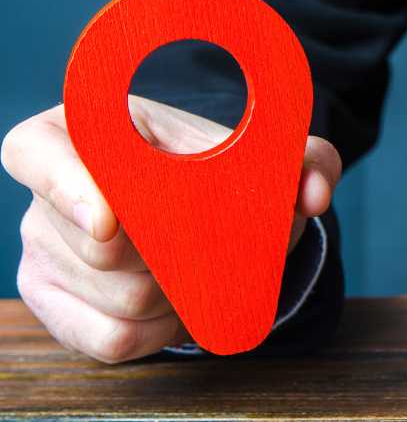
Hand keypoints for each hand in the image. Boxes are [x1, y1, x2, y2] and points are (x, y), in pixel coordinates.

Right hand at [0, 96, 340, 362]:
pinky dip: (164, 330)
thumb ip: (306, 159)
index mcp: (82, 129)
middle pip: (102, 250)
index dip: (65, 186)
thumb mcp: (268, 151)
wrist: (202, 204)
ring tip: (207, 265)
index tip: (110, 222)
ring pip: (120, 298)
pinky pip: (113, 338)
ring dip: (182, 293)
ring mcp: (42, 250)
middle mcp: (48, 191)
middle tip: (219, 241)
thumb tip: (310, 197)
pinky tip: (185, 303)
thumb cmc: (220, 165)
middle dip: (178, 254)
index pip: (34, 152)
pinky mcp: (54, 303)